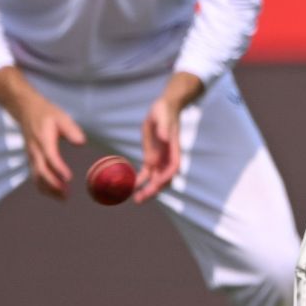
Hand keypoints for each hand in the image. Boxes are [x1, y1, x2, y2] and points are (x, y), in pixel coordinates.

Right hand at [11, 90, 83, 198]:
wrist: (26, 110)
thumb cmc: (46, 114)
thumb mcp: (61, 116)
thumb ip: (71, 130)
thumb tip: (81, 143)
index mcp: (43, 139)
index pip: (50, 157)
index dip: (58, 168)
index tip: (69, 178)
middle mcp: (35, 150)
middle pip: (41, 172)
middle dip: (53, 185)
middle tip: (67, 194)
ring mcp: (31, 156)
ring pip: (36, 177)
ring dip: (48, 189)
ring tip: (63, 198)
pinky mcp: (31, 159)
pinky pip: (35, 176)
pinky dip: (43, 187)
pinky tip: (54, 193)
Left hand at [134, 72, 203, 202]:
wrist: (164, 106)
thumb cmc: (164, 110)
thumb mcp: (162, 116)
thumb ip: (163, 129)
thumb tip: (164, 140)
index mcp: (173, 147)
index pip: (172, 167)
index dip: (164, 177)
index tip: (154, 184)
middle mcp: (168, 155)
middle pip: (164, 177)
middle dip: (153, 189)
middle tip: (139, 198)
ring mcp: (161, 157)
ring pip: (156, 177)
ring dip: (147, 188)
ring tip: (135, 198)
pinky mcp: (152, 155)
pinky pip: (148, 171)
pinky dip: (141, 179)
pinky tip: (131, 185)